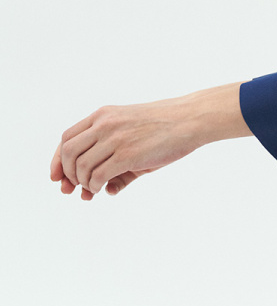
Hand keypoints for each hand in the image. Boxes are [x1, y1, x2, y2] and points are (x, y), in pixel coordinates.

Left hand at [50, 97, 205, 199]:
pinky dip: (96, 186)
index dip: (58, 159)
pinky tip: (104, 189)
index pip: (67, 137)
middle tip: (72, 189)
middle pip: (68, 152)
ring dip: (82, 183)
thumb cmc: (166, 128)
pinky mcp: (128, 154)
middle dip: (66, 174)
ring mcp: (115, 138)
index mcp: (103, 115)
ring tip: (92, 190)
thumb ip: (116, 158)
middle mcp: (105, 124)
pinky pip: (98, 175)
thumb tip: (108, 190)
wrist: (190, 120)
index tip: (56, 177)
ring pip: (81, 166)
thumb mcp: (133, 134)